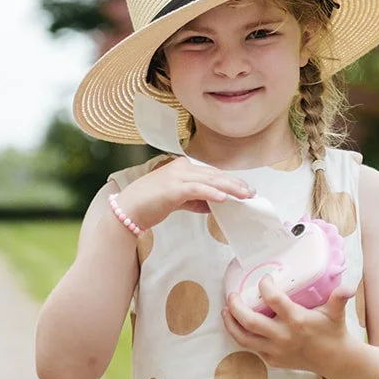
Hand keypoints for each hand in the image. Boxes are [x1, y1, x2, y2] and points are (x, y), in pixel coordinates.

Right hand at [114, 158, 252, 232]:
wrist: (128, 210)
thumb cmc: (150, 205)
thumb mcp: (177, 200)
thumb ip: (195, 199)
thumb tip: (214, 203)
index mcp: (182, 168)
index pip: (211, 173)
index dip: (229, 180)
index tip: (244, 188)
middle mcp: (182, 168)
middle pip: (214, 175)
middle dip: (234, 183)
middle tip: (251, 192)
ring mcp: (177, 176)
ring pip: (210, 180)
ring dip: (229, 188)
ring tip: (244, 194)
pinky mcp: (173, 188)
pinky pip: (197, 190)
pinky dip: (212, 193)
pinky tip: (224, 198)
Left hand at [221, 277, 356, 373]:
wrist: (334, 361)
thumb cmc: (333, 331)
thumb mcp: (336, 312)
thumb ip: (339, 297)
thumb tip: (349, 287)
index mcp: (297, 321)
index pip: (274, 300)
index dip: (265, 287)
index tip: (265, 279)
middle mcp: (283, 337)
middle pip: (250, 322)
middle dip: (236, 306)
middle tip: (232, 295)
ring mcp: (275, 351)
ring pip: (244, 338)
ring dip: (231, 324)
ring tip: (226, 311)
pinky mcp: (272, 360)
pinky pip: (251, 348)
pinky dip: (242, 335)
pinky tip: (238, 324)